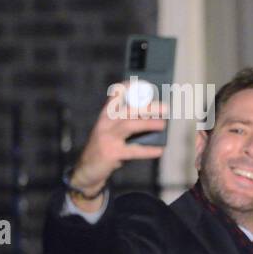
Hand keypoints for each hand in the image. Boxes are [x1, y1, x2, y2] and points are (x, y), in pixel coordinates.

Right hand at [68, 82, 168, 208]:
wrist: (87, 171)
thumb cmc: (105, 149)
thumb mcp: (112, 134)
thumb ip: (127, 125)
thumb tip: (155, 118)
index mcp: (105, 117)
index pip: (114, 97)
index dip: (126, 89)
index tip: (140, 82)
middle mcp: (104, 124)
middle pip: (126, 110)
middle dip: (146, 107)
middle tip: (165, 106)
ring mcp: (106, 138)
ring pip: (128, 126)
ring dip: (148, 123)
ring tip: (163, 124)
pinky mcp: (110, 153)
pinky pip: (132, 151)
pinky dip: (148, 150)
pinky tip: (160, 150)